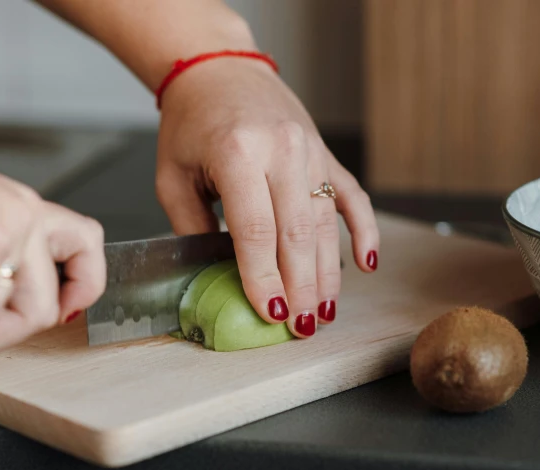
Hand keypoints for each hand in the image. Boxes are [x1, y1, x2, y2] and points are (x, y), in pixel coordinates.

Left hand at [155, 59, 379, 337]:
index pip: (256, 232)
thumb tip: (220, 276)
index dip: (265, 280)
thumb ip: (193, 227)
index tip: (272, 316)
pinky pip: (352, 197)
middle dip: (301, 288)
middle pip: (296, 235)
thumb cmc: (191, 124)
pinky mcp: (325, 154)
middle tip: (303, 328)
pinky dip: (364, 231)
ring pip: (325, 224)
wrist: (219, 72)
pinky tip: (367, 263)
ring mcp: (310, 151)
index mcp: (238, 153)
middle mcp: (282, 150)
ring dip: (328, 273)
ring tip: (326, 311)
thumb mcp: (172, 176)